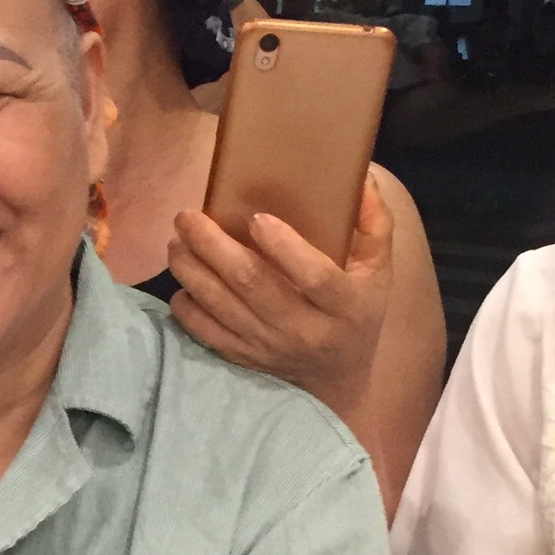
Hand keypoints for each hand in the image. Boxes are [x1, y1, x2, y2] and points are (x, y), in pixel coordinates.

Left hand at [166, 176, 392, 421]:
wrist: (337, 376)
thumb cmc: (356, 309)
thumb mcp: (378, 269)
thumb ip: (375, 223)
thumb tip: (361, 177)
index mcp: (346, 306)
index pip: (315, 277)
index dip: (285, 248)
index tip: (256, 217)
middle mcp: (305, 330)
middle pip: (253, 284)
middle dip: (213, 247)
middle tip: (188, 216)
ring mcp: (270, 346)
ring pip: (221, 306)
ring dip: (191, 269)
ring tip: (176, 241)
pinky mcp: (244, 357)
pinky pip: (205, 332)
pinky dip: (186, 306)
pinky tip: (182, 280)